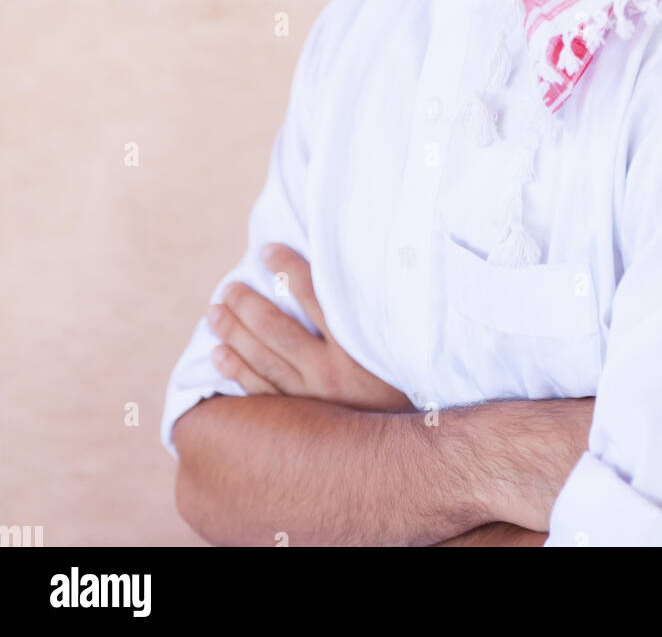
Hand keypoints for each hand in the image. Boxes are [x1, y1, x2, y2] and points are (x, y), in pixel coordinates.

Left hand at [206, 243, 414, 413]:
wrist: (410, 447)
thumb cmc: (406, 381)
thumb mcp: (394, 343)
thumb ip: (368, 310)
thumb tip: (344, 264)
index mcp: (356, 347)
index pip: (314, 296)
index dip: (289, 268)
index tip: (267, 250)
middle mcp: (330, 374)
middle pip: (277, 331)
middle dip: (248, 305)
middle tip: (229, 287)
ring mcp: (312, 401)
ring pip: (263, 361)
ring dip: (234, 333)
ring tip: (215, 312)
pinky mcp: (301, 423)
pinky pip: (261, 394)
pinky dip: (238, 372)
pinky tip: (218, 354)